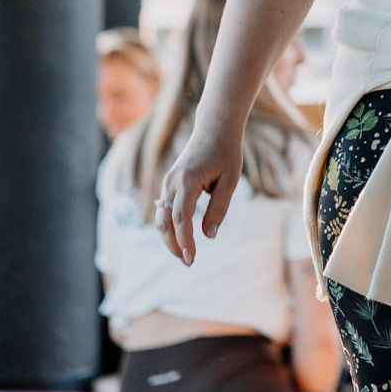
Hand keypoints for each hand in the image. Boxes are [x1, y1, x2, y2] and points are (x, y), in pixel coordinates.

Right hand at [157, 124, 243, 265]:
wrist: (214, 128)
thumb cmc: (226, 152)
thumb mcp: (230, 180)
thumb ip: (219, 208)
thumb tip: (209, 236)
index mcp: (187, 181)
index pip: (180, 218)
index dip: (184, 241)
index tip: (191, 259)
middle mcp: (172, 182)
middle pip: (165, 222)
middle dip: (174, 245)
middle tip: (188, 263)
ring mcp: (167, 182)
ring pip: (161, 217)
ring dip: (170, 238)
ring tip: (185, 254)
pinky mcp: (169, 183)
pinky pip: (164, 210)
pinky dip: (170, 226)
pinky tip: (181, 237)